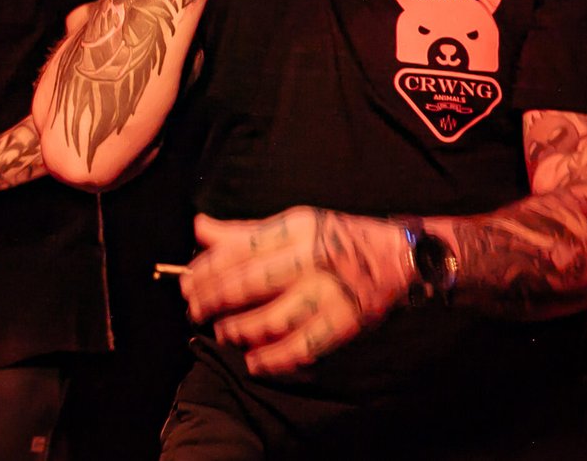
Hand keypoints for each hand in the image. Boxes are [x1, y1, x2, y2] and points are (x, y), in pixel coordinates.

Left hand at [180, 208, 411, 376]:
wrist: (399, 257)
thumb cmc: (338, 239)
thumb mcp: (296, 225)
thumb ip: (246, 232)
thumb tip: (199, 229)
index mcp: (298, 229)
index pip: (240, 249)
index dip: (207, 268)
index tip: (187, 281)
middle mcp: (312, 258)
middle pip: (250, 283)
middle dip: (213, 299)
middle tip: (194, 310)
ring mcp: (329, 293)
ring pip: (272, 318)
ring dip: (240, 329)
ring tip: (223, 332)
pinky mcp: (344, 323)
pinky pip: (302, 347)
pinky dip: (274, 358)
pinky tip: (254, 362)